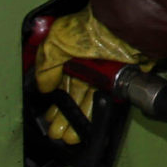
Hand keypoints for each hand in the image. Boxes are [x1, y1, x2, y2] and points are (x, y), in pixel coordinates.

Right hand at [30, 8, 149, 145]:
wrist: (122, 29)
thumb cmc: (89, 29)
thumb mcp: (54, 43)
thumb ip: (46, 67)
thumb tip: (44, 87)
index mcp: (70, 54)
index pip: (60, 82)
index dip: (55, 100)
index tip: (48, 116)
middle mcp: (87, 64)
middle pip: (72, 95)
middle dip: (63, 115)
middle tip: (55, 132)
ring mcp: (103, 74)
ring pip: (86, 101)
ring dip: (76, 120)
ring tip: (67, 136)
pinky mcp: (117, 82)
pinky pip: (104, 101)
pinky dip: (93, 115)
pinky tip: (85, 127)